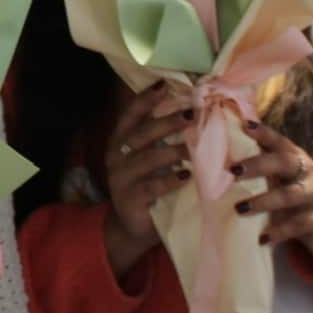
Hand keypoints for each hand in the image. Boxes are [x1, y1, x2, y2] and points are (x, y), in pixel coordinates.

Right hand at [96, 84, 195, 271]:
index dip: (146, 98)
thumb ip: (163, 138)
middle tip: (192, 114)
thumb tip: (194, 110)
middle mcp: (117, 155)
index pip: (131, 113)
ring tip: (195, 148)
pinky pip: (150, 186)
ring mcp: (120, 178)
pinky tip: (187, 176)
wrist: (133, 227)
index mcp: (121, 140)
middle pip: (142, 133)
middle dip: (167, 122)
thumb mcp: (152, 159)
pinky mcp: (128, 199)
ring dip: (173, 151)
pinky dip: (170, 180)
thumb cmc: (148, 186)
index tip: (166, 85)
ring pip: (147, 158)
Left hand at [233, 120, 312, 266]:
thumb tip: (222, 157)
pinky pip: (298, 225)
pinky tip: (262, 239)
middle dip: (257, 165)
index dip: (264, 133)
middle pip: (284, 162)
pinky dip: (278, 232)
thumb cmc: (296, 197)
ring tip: (240, 209)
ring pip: (289, 195)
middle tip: (233, 171)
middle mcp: (308, 171)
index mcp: (296, 158)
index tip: (244, 126)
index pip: (279, 141)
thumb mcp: (284, 179)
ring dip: (263, 201)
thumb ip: (263, 168)